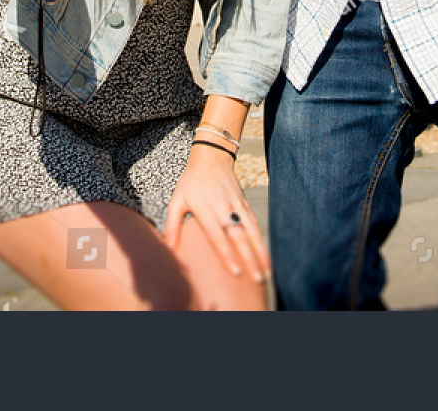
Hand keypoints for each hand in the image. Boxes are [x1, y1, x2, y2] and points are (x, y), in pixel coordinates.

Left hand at [165, 142, 268, 283]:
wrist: (212, 157)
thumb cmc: (191, 182)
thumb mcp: (176, 200)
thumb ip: (172, 225)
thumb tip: (169, 249)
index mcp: (206, 209)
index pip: (218, 236)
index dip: (227, 254)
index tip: (235, 272)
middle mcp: (224, 208)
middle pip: (239, 237)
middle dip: (249, 259)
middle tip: (257, 279)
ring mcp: (237, 205)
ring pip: (252, 231)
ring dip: (261, 253)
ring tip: (267, 273)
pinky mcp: (244, 204)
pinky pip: (255, 224)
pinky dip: (261, 241)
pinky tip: (266, 256)